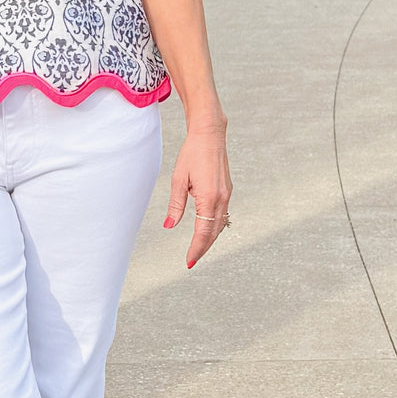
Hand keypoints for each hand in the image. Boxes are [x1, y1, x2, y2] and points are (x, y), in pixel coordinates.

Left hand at [162, 123, 231, 268]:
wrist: (210, 135)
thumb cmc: (192, 154)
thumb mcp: (178, 180)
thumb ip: (175, 205)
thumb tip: (169, 225)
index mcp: (209, 198)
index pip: (203, 232)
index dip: (196, 249)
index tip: (189, 262)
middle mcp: (222, 198)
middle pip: (214, 232)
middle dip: (203, 248)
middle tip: (191, 261)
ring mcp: (227, 194)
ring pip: (220, 224)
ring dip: (209, 238)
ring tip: (197, 249)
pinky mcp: (227, 190)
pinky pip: (222, 214)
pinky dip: (214, 226)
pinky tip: (207, 230)